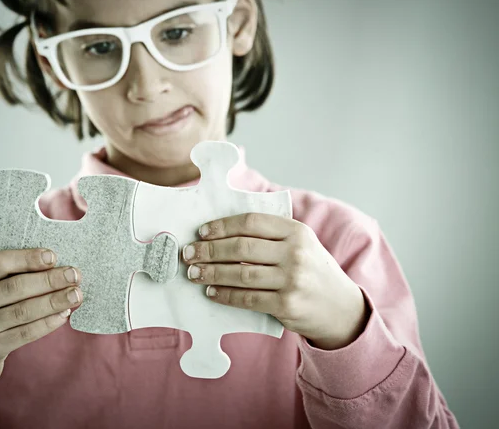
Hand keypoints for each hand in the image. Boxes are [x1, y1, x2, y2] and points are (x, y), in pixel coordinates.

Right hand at [0, 249, 82, 413]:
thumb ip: (2, 278)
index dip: (28, 258)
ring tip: (76, 294)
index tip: (53, 256)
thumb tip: (50, 263)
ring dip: (55, 300)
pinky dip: (48, 322)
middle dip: (50, 279)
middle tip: (74, 275)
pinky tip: (63, 314)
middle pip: (16, 287)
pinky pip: (26, 332)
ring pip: (24, 310)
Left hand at [182, 213, 369, 349]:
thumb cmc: (311, 271)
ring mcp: (293, 279)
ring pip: (241, 273)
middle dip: (210, 250)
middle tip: (189, 253)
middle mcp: (296, 252)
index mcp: (296, 231)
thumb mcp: (300, 244)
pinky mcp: (287, 304)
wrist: (340, 307)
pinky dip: (225, 295)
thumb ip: (270, 236)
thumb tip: (221, 233)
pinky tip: (211, 291)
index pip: (251, 222)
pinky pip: (247, 298)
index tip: (202, 232)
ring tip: (194, 273)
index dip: (223, 226)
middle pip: (242, 247)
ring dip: (212, 273)